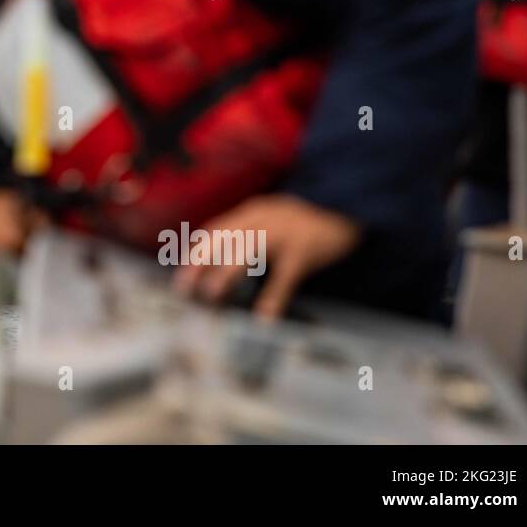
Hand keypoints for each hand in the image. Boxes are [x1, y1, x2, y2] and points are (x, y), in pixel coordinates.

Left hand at [173, 193, 360, 319]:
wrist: (345, 207)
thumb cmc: (304, 221)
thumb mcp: (272, 218)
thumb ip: (249, 231)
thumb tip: (220, 257)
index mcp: (252, 212)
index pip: (215, 231)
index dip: (196, 252)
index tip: (181, 274)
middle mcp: (261, 219)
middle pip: (223, 239)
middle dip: (199, 262)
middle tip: (183, 288)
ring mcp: (282, 234)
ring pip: (247, 252)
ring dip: (226, 274)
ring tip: (211, 297)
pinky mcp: (304, 251)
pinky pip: (284, 277)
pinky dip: (273, 298)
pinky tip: (263, 318)